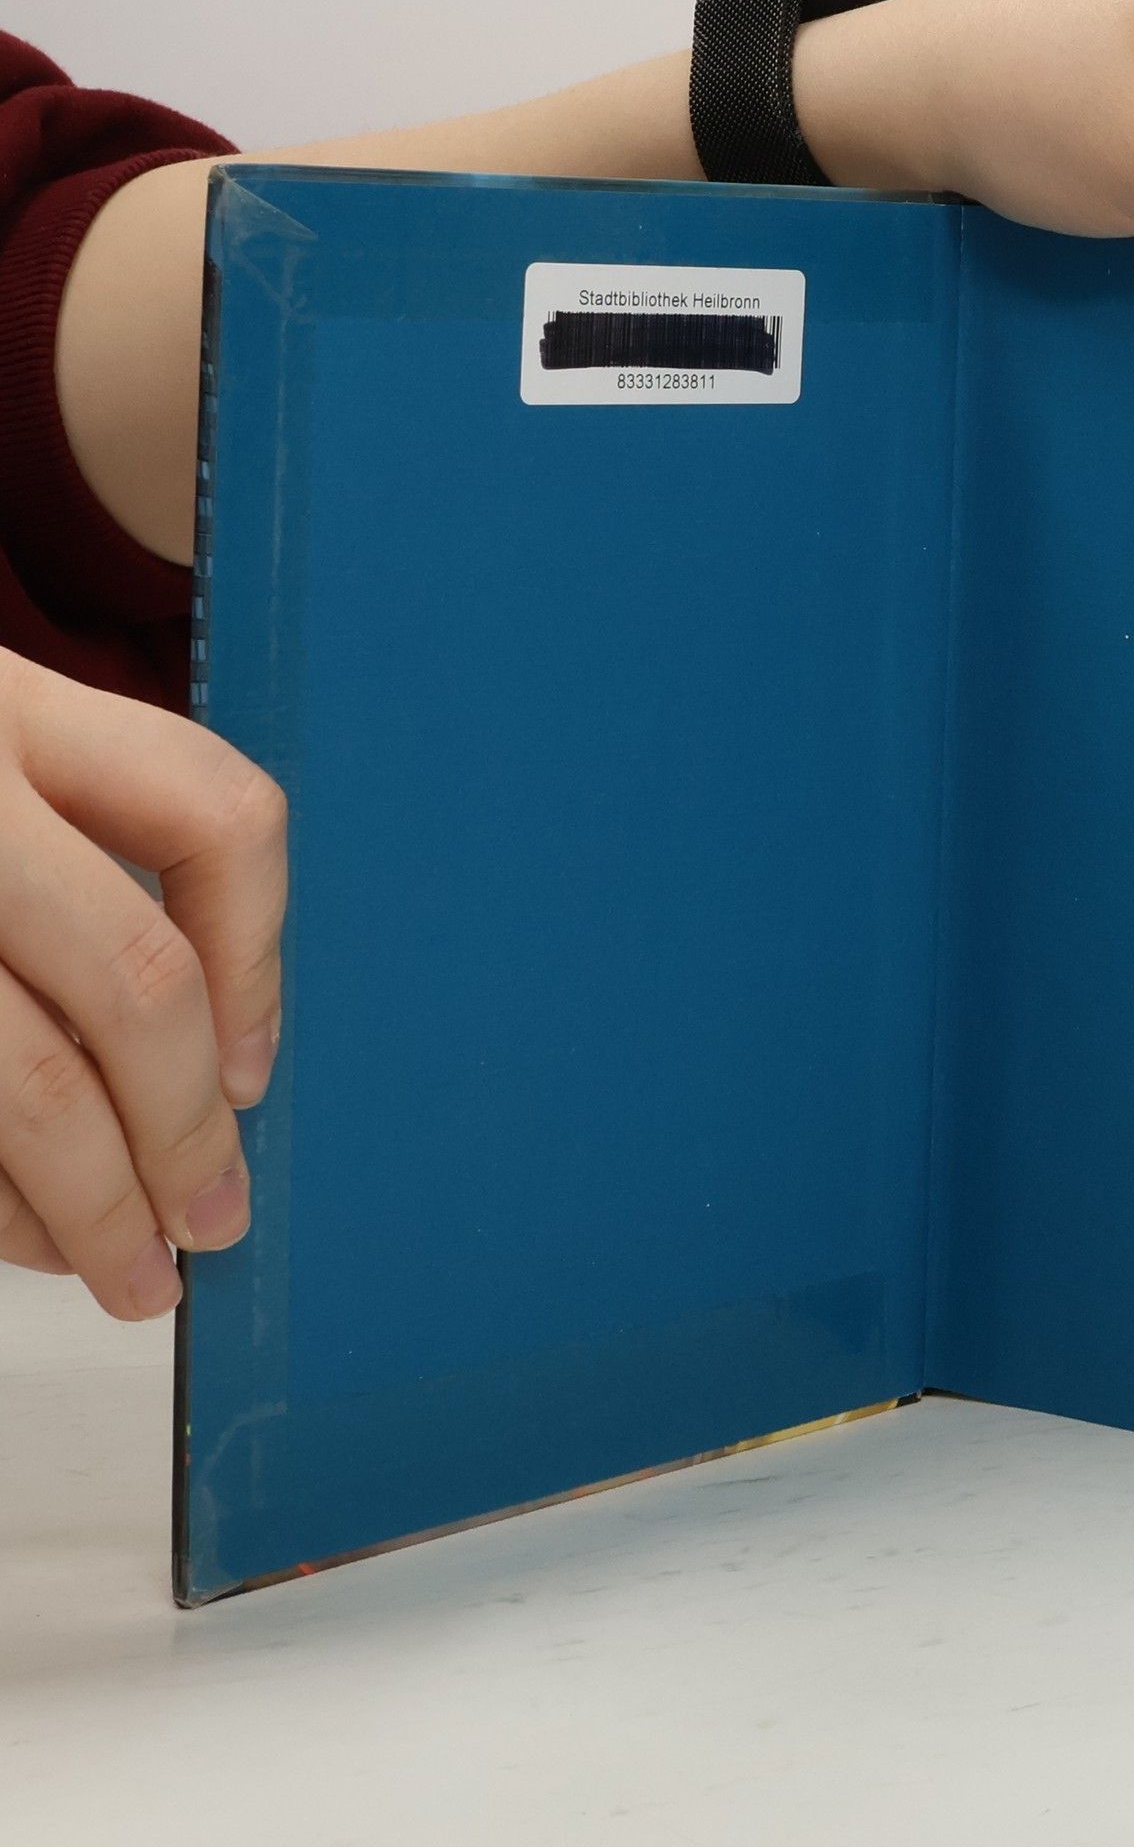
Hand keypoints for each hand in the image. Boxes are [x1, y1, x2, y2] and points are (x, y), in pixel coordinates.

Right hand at [0, 648, 285, 1316]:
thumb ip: (60, 859)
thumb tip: (205, 1060)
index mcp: (6, 708)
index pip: (218, 817)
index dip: (262, 958)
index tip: (254, 1070)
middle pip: (137, 980)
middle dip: (188, 1129)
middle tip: (213, 1220)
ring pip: (28, 1084)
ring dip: (95, 1204)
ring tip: (135, 1272)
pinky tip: (17, 1237)